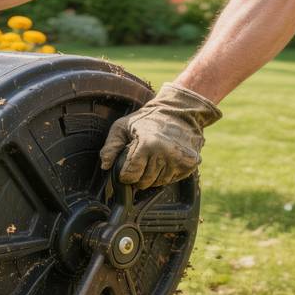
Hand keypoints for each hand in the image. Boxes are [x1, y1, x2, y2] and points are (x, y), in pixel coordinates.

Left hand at [99, 83, 221, 188]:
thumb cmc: (147, 119)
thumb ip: (111, 146)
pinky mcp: (190, 164)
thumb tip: (105, 166)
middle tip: (139, 163)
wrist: (179, 112)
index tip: (125, 169)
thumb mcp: (123, 126)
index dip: (125, 175)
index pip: (131, 175)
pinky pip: (171, 180)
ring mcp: (180, 160)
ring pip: (158, 183)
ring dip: (152, 176)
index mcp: (148, 144)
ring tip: (151, 160)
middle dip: (138, 177)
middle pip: (144, 182)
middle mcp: (166, 153)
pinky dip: (165, 175)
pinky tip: (163, 161)